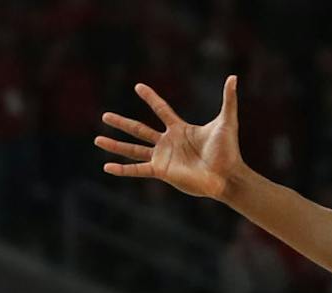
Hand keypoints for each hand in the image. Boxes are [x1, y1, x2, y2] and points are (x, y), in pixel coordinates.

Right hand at [98, 78, 246, 200]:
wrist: (228, 175)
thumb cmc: (229, 151)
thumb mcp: (227, 121)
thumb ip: (228, 99)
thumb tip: (234, 77)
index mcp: (180, 129)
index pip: (161, 109)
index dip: (150, 98)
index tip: (138, 87)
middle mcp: (168, 142)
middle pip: (139, 129)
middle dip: (122, 123)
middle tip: (105, 115)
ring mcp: (164, 157)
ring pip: (133, 149)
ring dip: (115, 145)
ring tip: (98, 140)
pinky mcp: (162, 171)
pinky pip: (138, 169)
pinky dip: (122, 169)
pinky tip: (106, 167)